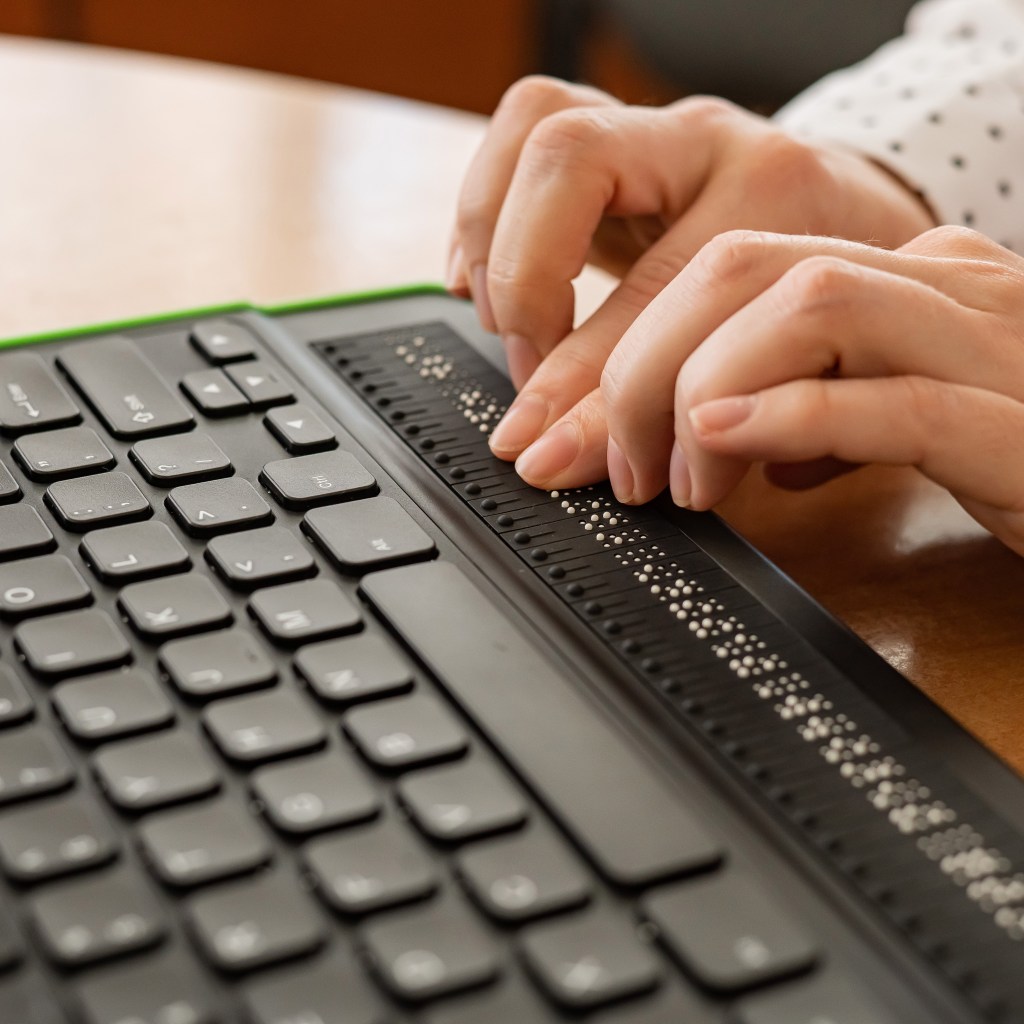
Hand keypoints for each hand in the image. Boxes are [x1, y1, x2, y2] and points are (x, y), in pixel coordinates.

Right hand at [448, 75, 934, 457]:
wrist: (852, 225)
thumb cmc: (828, 298)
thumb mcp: (779, 362)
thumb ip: (683, 407)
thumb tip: (559, 457)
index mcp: (770, 194)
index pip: (655, 283)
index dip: (583, 376)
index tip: (548, 444)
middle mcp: (705, 144)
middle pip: (573, 158)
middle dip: (525, 280)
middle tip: (527, 367)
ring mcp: (653, 133)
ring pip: (540, 122)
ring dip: (491, 233)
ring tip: (499, 320)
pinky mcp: (610, 144)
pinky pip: (520, 131)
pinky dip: (482, 212)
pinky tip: (480, 280)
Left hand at [513, 226, 1023, 556]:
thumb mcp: (895, 416)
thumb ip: (813, 404)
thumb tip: (721, 431)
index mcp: (902, 278)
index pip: (733, 266)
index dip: (637, 340)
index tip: (589, 430)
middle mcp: (943, 286)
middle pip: (747, 269)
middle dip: (646, 363)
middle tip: (618, 465)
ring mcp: (991, 342)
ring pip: (813, 303)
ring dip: (706, 390)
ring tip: (672, 477)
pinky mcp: (1023, 421)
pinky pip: (897, 396)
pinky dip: (793, 416)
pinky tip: (728, 444)